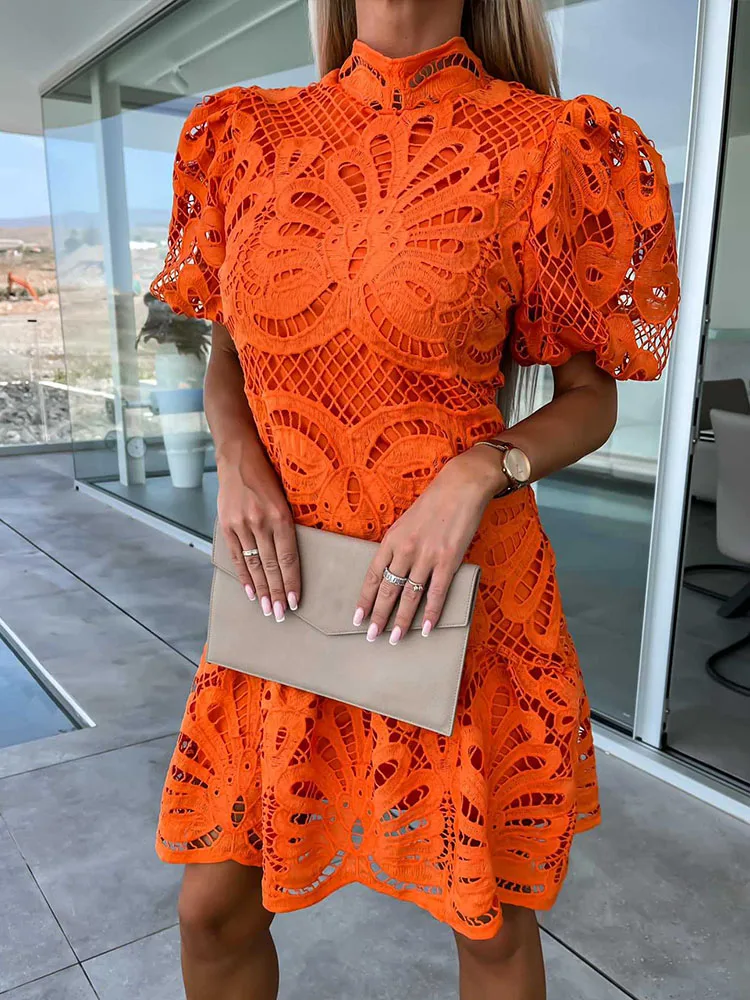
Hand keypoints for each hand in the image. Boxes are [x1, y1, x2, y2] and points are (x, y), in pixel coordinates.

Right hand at [217, 443, 300, 621]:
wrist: (238, 458)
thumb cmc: (268, 477)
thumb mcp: (285, 498)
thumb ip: (287, 526)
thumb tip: (292, 558)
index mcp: (281, 516)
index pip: (288, 558)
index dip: (291, 582)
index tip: (294, 601)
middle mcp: (261, 522)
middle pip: (272, 566)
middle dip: (276, 593)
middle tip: (281, 614)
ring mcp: (241, 525)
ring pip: (254, 565)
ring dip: (261, 590)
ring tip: (267, 609)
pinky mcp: (226, 525)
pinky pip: (236, 556)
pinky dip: (243, 576)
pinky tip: (249, 591)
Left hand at [353, 446, 506, 642]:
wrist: (461, 487)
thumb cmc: (434, 503)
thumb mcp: (406, 522)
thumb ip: (398, 546)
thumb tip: (393, 570)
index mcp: (391, 539)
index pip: (373, 575)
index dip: (365, 599)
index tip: (357, 617)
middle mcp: (405, 550)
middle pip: (388, 590)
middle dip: (379, 616)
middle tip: (372, 636)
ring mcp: (426, 557)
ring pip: (409, 596)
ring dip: (401, 620)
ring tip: (394, 638)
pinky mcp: (448, 561)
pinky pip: (437, 593)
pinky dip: (431, 613)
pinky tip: (426, 628)